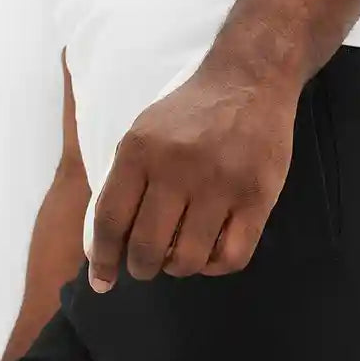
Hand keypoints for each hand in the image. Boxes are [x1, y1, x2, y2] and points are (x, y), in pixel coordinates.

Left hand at [87, 66, 300, 288]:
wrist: (249, 79)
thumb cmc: (191, 112)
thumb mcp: (143, 132)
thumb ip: (124, 181)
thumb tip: (103, 243)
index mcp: (141, 151)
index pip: (111, 220)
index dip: (103, 259)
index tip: (102, 280)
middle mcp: (177, 168)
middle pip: (147, 247)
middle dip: (141, 268)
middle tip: (147, 265)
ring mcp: (220, 184)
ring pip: (188, 259)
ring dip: (177, 267)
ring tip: (179, 255)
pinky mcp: (257, 196)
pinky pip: (232, 256)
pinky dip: (215, 266)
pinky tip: (210, 252)